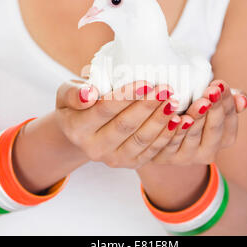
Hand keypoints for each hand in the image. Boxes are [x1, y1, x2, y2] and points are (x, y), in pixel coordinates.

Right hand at [54, 80, 181, 168]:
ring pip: (141, 139)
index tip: (146, 82)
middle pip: (126, 126)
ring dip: (161, 120)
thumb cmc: (78, 104)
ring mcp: (113, 159)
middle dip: (148, 106)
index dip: (126, 97)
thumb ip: (75, 92)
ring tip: (174, 101)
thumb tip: (90, 94)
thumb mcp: (67, 93)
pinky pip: (152, 151)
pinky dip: (167, 135)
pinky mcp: (131, 163)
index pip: (105, 110)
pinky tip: (179, 120)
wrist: (82, 131)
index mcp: (77, 128)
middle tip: (166, 89)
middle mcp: (94, 149)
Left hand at [149, 80, 246, 164]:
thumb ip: (229, 102)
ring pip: (193, 134)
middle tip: (212, 91)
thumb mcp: (213, 107)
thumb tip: (242, 100)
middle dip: (214, 108)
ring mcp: (188, 157)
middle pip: (214, 128)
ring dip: (196, 117)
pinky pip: (172, 142)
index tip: (220, 84)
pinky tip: (176, 117)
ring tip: (198, 102)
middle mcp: (209, 152)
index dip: (226, 101)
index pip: (230, 119)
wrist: (164, 138)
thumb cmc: (193, 114)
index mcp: (225, 139)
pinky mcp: (167, 156)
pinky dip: (175, 129)